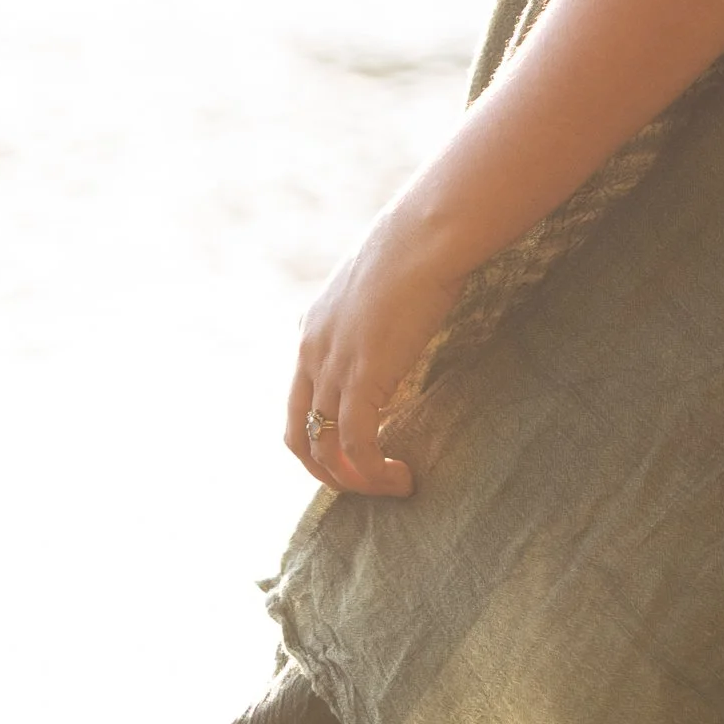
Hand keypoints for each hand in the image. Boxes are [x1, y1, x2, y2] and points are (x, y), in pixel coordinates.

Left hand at [285, 199, 466, 496]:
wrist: (425, 236)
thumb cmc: (416, 249)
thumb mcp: (377, 283)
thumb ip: (372, 312)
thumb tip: (397, 320)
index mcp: (311, 330)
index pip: (299, 403)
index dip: (319, 439)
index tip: (354, 455)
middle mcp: (311, 352)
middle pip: (300, 435)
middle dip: (327, 471)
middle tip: (365, 485)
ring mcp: (332, 366)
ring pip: (327, 449)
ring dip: (357, 481)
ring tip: (393, 487)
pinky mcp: (361, 378)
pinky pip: (357, 445)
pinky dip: (373, 473)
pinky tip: (403, 476)